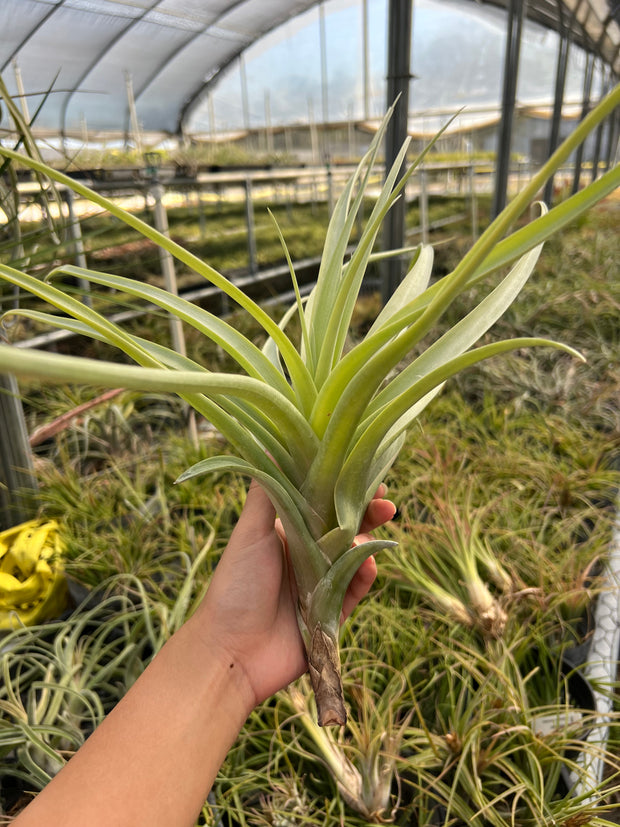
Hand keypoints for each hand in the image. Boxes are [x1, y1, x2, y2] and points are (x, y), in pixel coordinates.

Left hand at [192, 482, 395, 707]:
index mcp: (286, 531)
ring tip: (379, 528)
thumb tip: (266, 443)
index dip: (344, 487)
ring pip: (355, 556)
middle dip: (367, 512)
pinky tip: (369, 564)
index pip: (322, 502)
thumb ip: (267, 492)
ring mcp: (321, 584)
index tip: (366, 470)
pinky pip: (356, 590)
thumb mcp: (250, 532)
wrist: (231, 650)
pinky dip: (365, 575)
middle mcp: (305, 554)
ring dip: (370, 540)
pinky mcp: (332, 613)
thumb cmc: (235, 584)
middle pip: (345, 527)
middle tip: (386, 502)